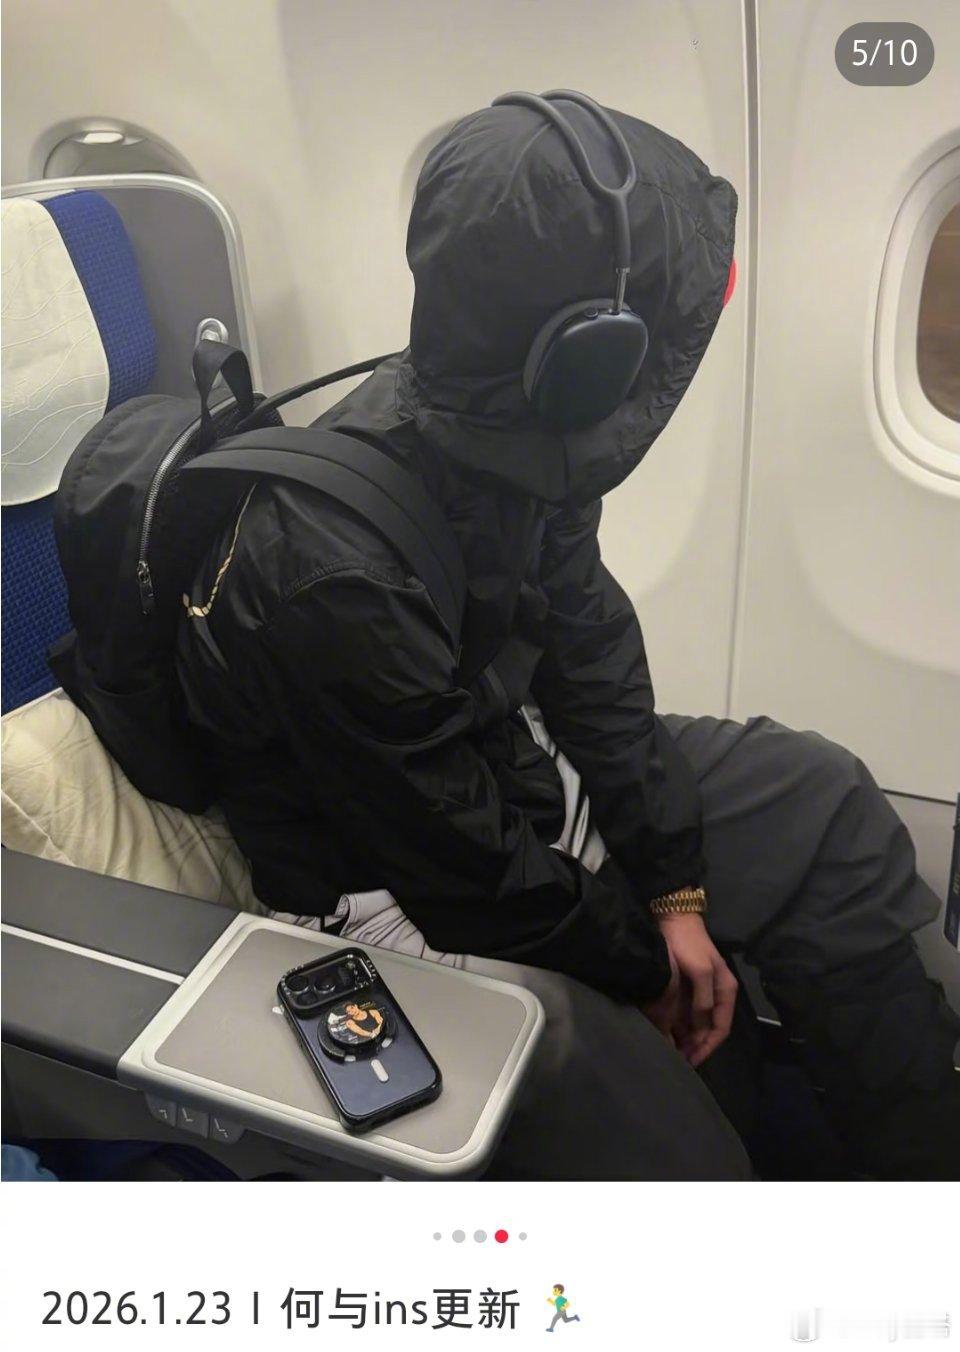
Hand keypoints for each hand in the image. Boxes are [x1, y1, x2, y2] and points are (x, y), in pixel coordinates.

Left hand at [644, 914, 737, 1067]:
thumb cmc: (688, 944)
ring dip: (688, 1039)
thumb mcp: (700, 971)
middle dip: (697, 1046)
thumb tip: (701, 1026)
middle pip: (710, 1029)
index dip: (707, 1047)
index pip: (721, 1029)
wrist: (673, 918)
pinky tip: (669, 1035)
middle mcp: (717, 994)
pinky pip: (687, 1013)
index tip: (692, 1060)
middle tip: (680, 1061)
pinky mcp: (688, 988)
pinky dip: (680, 1026)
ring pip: (698, 1023)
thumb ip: (702, 1000)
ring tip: (674, 1052)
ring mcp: (702, 991)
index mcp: (726, 991)